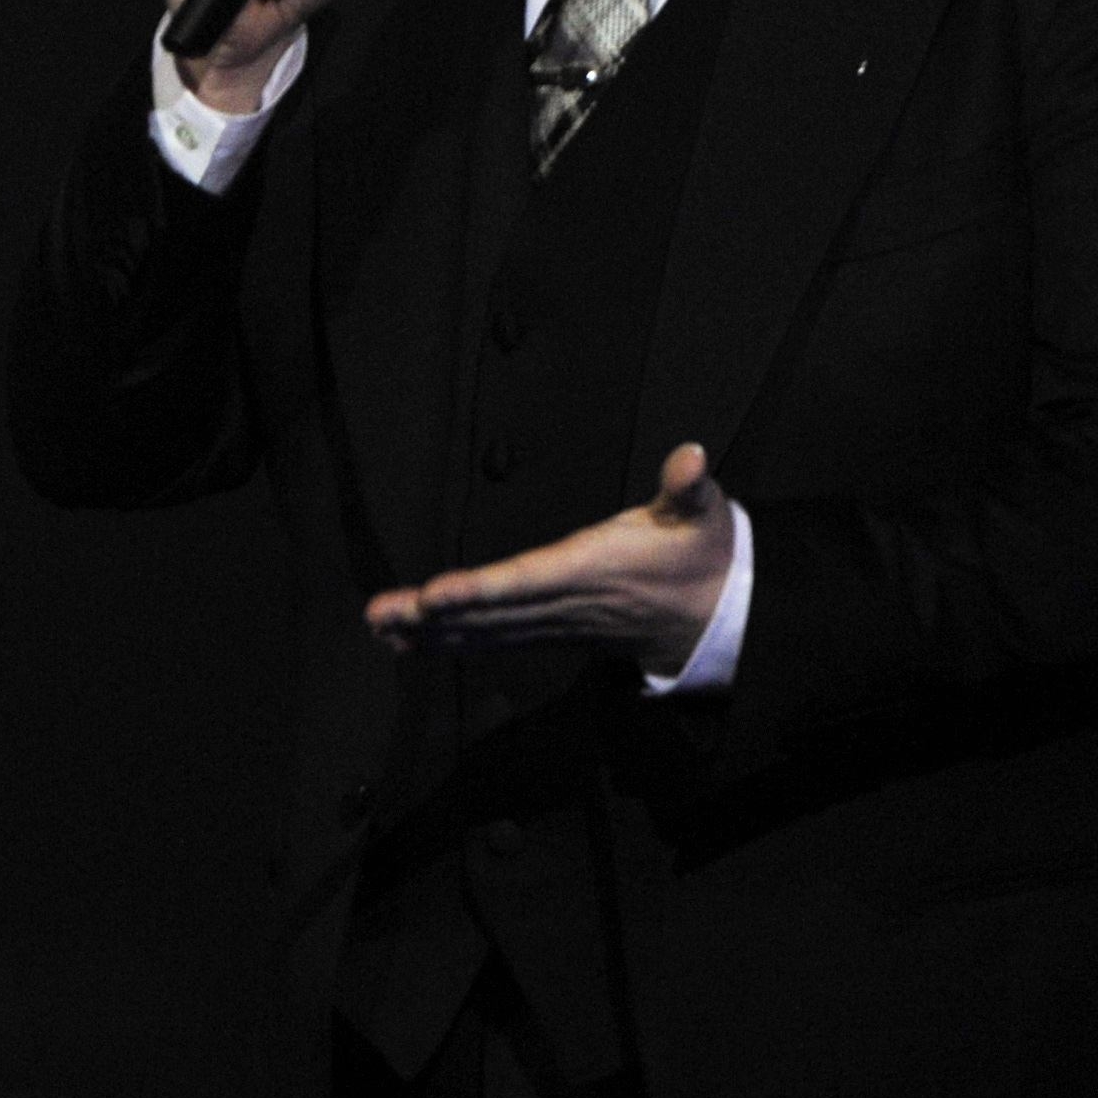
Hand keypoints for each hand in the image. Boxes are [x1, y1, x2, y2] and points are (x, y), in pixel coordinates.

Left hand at [363, 444, 735, 680]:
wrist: (717, 617)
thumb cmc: (700, 555)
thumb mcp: (703, 516)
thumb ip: (690, 487)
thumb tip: (693, 455)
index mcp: (592, 569)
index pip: (527, 580)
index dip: (480, 590)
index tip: (435, 593)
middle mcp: (566, 603)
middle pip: (491, 612)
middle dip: (433, 615)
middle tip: (380, 613)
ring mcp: (557, 623)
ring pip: (486, 631)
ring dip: (431, 632)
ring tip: (380, 626)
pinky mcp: (552, 632)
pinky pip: (496, 640)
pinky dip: (453, 642)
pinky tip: (411, 642)